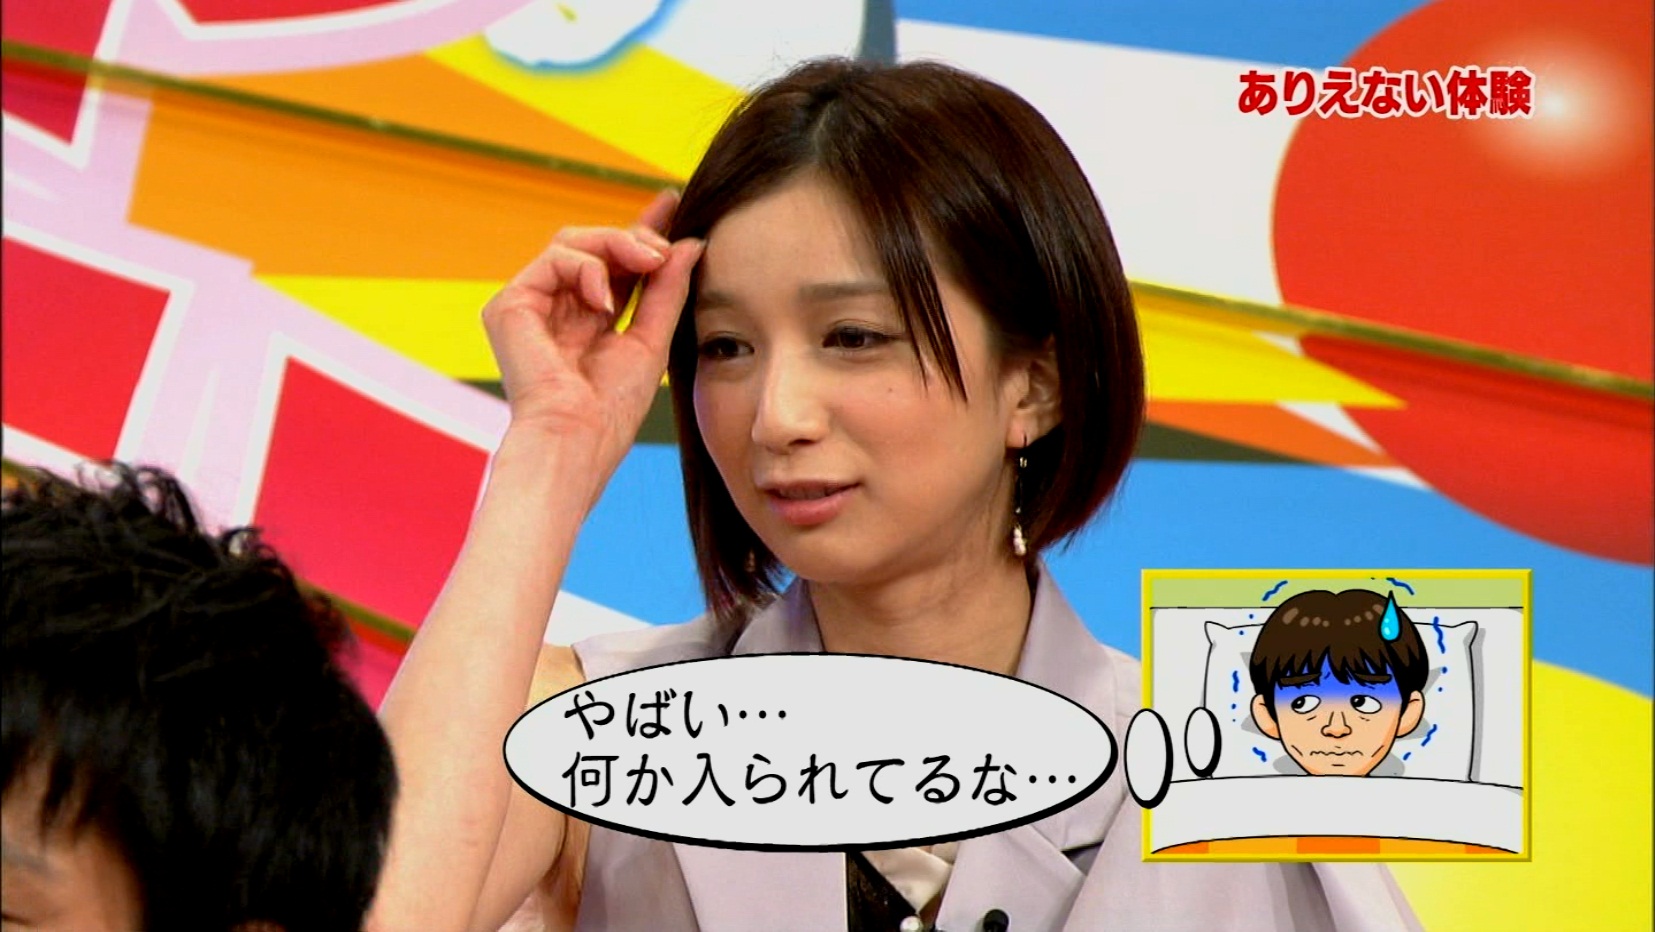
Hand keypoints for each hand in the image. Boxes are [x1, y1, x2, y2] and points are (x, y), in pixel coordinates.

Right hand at [482, 189, 701, 479]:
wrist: (577, 440)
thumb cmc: (610, 409)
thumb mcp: (652, 340)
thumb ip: (667, 291)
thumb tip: (690, 244)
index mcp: (589, 318)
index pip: (615, 262)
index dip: (642, 230)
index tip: (672, 202)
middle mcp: (557, 307)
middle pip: (594, 245)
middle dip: (634, 236)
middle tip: (664, 247)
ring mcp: (531, 304)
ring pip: (573, 242)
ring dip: (616, 245)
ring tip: (646, 264)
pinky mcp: (510, 304)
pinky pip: (554, 258)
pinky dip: (587, 270)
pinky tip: (605, 302)